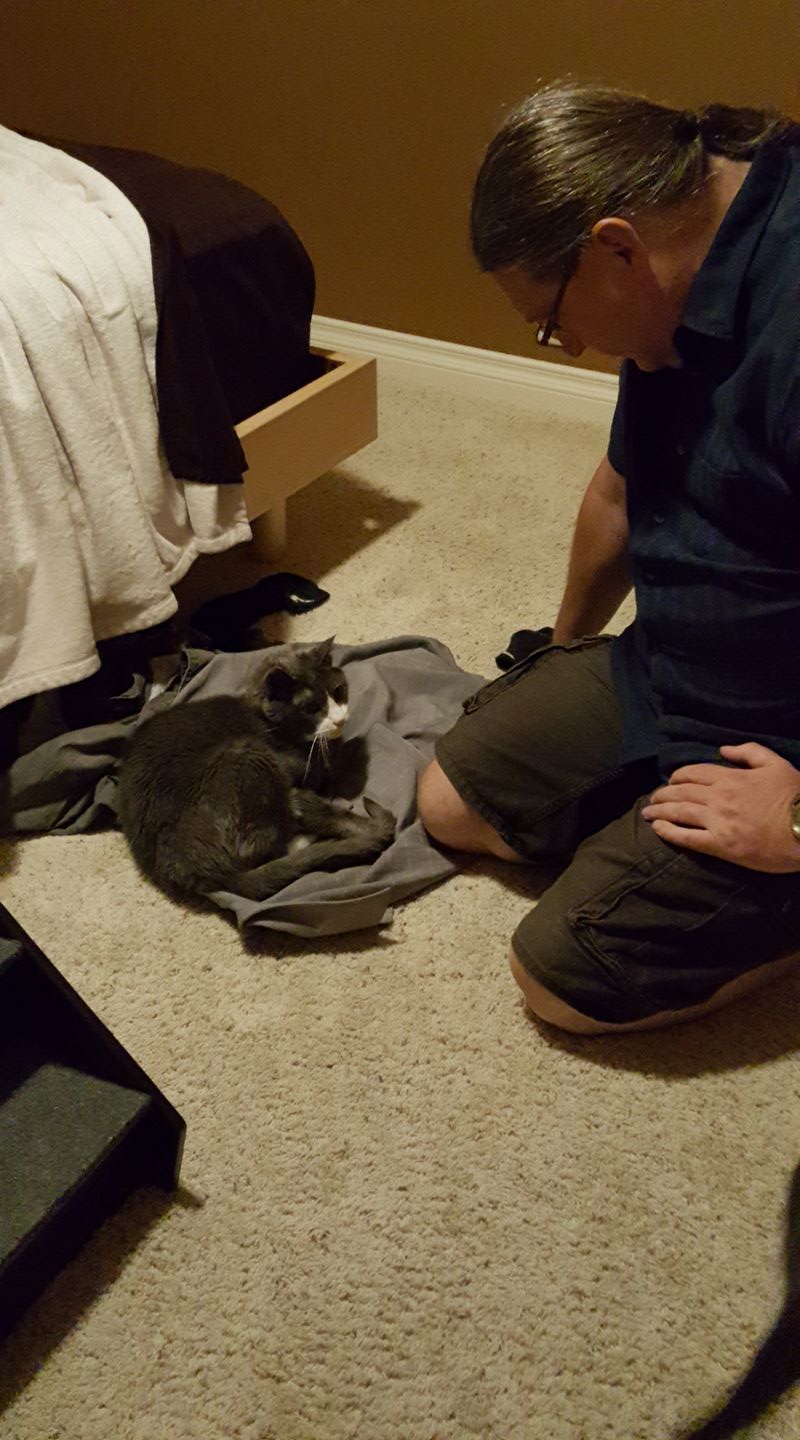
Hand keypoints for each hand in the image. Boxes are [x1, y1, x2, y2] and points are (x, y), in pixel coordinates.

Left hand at [642, 742, 799, 871]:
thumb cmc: (796, 797)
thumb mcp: (776, 764)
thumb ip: (749, 752)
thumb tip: (723, 749)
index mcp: (731, 777)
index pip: (694, 772)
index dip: (678, 776)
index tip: (671, 781)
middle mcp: (719, 798)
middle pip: (681, 791)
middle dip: (662, 794)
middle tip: (652, 799)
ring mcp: (718, 822)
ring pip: (679, 812)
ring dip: (659, 811)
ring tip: (647, 813)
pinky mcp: (721, 845)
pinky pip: (687, 837)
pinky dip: (668, 832)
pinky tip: (657, 829)